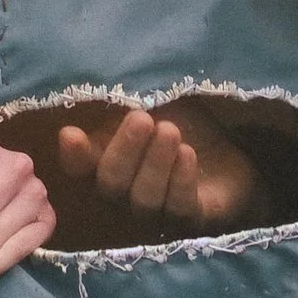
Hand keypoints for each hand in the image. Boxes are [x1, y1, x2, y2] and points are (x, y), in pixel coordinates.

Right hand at [55, 103, 264, 230]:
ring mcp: (157, 212)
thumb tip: (103, 77)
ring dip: (156, 164)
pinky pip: (181, 208)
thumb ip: (126, 101)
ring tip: (169, 131)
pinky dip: (181, 181)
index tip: (70, 133)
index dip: (73, 155)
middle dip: (124, 151)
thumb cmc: (180, 122)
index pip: (79, 168)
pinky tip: (187, 154)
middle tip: (141, 118)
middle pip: (112, 184)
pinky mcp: (191, 219)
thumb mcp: (153, 104)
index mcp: (106, 164)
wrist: (227, 151)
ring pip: (145, 198)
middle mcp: (125, 194)